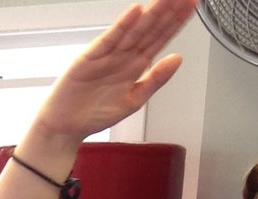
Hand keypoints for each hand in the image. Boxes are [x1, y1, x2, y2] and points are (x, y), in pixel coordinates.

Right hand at [32, 0, 193, 144]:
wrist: (65, 127)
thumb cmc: (94, 115)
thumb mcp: (133, 101)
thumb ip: (155, 80)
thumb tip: (177, 59)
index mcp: (135, 65)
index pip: (161, 38)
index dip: (177, 21)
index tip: (192, 5)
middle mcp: (123, 55)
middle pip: (150, 28)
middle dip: (169, 10)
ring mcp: (107, 54)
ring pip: (134, 30)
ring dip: (152, 13)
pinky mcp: (89, 58)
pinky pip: (109, 39)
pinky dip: (122, 26)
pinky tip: (136, 12)